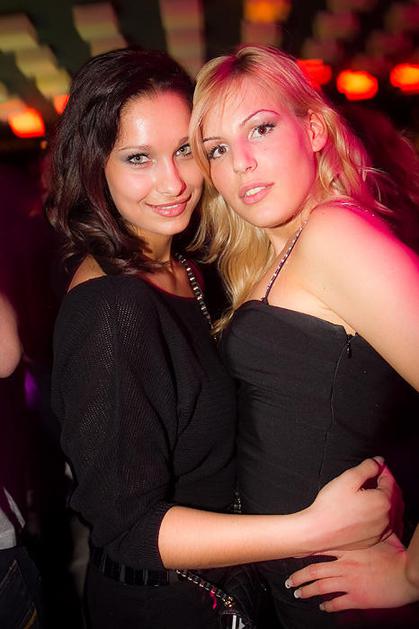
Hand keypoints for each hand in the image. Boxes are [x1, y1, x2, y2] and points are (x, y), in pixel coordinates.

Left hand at [285, 534, 418, 610]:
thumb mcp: (376, 538)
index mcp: (348, 549)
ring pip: (320, 586)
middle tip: (289, 581)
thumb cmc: (395, 555)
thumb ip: (363, 533)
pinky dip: (327, 605)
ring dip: (307, 591)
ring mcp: (349, 582)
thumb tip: (358, 522)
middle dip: (298, 576)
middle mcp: (344, 565)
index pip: (319, 548)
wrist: (406, 575)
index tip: (292, 553)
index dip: (304, 551)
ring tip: (298, 593)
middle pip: (314, 570)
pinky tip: (322, 606)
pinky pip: (337, 602)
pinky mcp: (357, 598)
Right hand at [307, 458, 396, 552]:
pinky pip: (378, 525)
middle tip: (364, 481)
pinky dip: (373, 516)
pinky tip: (359, 512)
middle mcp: (386, 518)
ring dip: (377, 501)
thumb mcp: (349, 478)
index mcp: (383, 501)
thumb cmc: (331, 505)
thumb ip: (367, 467)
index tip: (371, 467)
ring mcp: (379, 531)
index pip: (388, 481)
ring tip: (361, 496)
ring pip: (384, 511)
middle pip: (388, 496)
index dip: (380, 471)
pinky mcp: (371, 540)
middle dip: (380, 486)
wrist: (318, 532)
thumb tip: (379, 462)